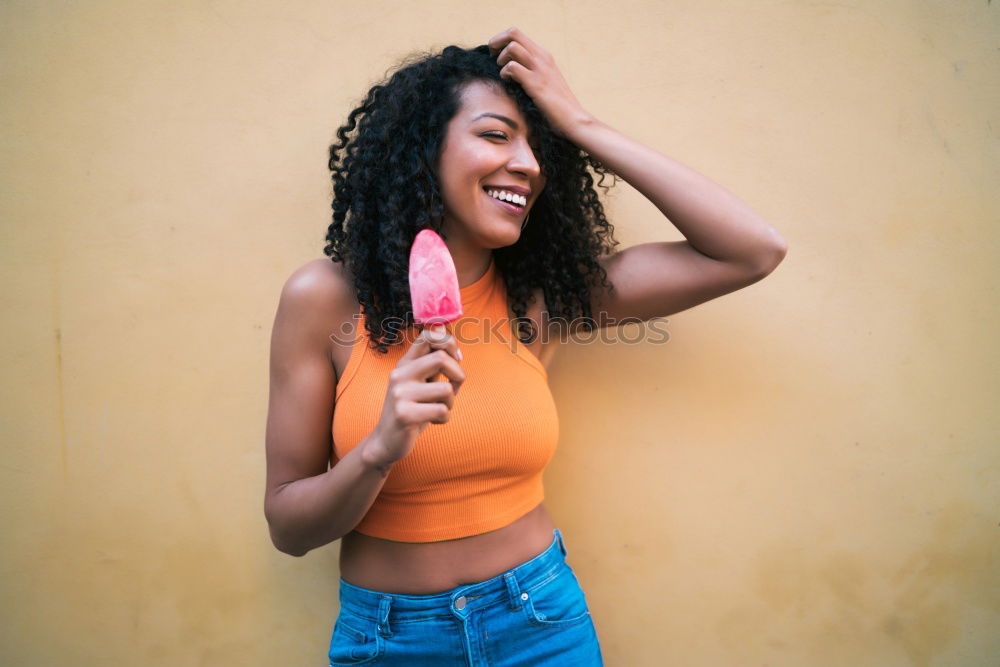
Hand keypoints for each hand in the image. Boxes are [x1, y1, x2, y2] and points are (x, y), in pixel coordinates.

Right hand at [364, 331, 465, 467]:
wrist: (386, 441)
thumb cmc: (411, 409)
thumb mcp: (421, 382)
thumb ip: (432, 361)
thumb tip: (444, 331)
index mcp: (405, 364)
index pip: (427, 336)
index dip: (449, 343)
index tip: (456, 359)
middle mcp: (400, 375)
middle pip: (440, 358)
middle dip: (458, 375)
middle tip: (453, 389)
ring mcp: (400, 394)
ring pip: (446, 390)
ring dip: (451, 403)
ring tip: (440, 409)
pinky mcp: (404, 415)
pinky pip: (442, 411)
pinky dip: (445, 418)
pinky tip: (434, 421)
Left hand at [488, 26, 591, 138]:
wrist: (574, 120)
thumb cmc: (557, 106)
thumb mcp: (545, 82)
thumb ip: (532, 71)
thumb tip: (511, 69)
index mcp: (543, 55)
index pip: (517, 34)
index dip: (501, 41)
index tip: (496, 56)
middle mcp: (542, 57)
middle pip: (513, 33)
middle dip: (497, 43)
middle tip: (493, 59)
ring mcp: (540, 69)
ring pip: (512, 46)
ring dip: (501, 58)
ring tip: (503, 73)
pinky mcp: (536, 83)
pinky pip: (512, 67)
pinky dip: (505, 73)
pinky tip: (509, 83)